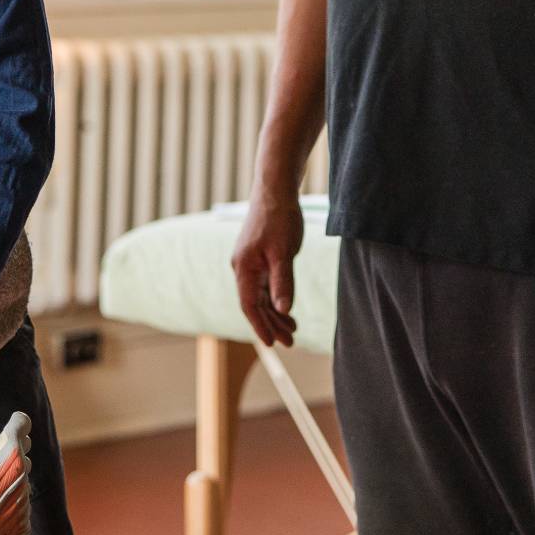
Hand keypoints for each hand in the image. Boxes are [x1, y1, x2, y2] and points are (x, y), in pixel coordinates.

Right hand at [229, 187, 303, 346]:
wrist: (275, 191)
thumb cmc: (279, 219)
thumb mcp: (284, 253)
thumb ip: (282, 282)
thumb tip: (282, 310)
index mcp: (244, 268)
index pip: (249, 305)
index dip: (260, 325)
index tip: (272, 343)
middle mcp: (243, 268)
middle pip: (255, 304)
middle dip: (271, 324)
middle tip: (290, 342)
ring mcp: (250, 263)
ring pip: (261, 296)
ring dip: (275, 314)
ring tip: (292, 331)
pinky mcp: (259, 258)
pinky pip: (265, 285)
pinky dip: (275, 299)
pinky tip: (287, 309)